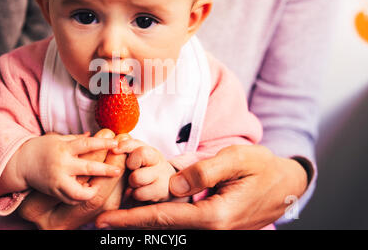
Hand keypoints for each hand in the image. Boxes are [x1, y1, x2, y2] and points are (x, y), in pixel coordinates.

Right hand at [18, 130, 127, 229]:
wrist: (21, 162)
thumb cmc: (42, 148)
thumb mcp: (59, 139)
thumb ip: (77, 138)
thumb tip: (94, 134)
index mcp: (65, 148)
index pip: (87, 144)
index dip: (103, 143)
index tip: (116, 143)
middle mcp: (62, 164)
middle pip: (87, 168)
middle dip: (105, 170)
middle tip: (117, 171)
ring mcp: (58, 179)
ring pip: (78, 191)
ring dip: (91, 191)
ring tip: (98, 188)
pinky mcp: (54, 190)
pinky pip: (70, 198)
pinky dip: (79, 197)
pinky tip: (86, 192)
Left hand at [96, 144, 307, 228]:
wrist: (286, 185)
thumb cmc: (262, 168)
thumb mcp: (236, 159)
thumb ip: (204, 171)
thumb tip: (173, 183)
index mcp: (213, 215)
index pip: (163, 219)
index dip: (131, 220)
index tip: (105, 220)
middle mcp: (210, 226)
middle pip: (161, 227)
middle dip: (130, 224)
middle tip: (100, 222)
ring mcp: (211, 227)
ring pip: (170, 226)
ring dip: (142, 220)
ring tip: (115, 216)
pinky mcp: (212, 223)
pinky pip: (181, 221)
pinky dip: (159, 216)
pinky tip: (144, 209)